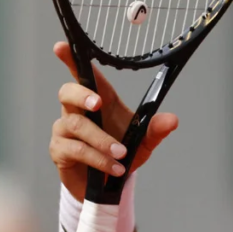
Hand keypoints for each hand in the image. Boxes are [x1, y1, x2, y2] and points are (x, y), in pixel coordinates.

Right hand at [49, 41, 178, 199]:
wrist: (111, 185)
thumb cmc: (123, 154)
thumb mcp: (144, 142)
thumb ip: (156, 130)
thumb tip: (173, 120)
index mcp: (100, 101)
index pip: (84, 76)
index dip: (71, 60)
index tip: (61, 46)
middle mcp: (77, 111)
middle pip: (68, 92)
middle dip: (83, 95)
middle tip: (98, 104)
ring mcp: (65, 130)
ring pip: (75, 125)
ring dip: (101, 140)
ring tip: (121, 155)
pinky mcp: (59, 151)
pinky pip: (76, 150)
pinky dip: (97, 159)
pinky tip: (114, 167)